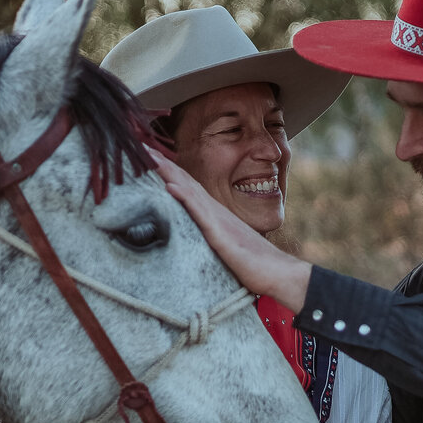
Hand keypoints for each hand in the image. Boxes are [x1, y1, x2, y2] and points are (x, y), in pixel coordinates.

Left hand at [146, 145, 313, 311]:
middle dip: (164, 165)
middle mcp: (217, 213)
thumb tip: (205, 240)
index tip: (153, 160)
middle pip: (187, 183)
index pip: (190, 189)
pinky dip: (184, 197)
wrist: (280, 274)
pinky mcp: (221, 235)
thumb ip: (216, 240)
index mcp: (217, 216)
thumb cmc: (257, 266)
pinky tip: (170, 186)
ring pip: (190, 191)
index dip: (172, 173)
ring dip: (169, 173)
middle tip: (143, 148)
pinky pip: (200, 213)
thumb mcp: (230, 249)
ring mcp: (219, 221)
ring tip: (150, 157)